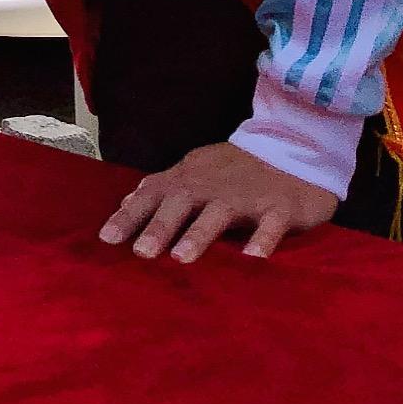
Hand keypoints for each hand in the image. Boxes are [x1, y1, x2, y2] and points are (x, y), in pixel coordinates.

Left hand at [99, 140, 337, 262]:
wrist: (296, 145)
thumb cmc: (237, 169)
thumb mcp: (196, 172)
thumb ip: (162, 189)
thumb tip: (124, 204)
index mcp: (190, 178)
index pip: (152, 196)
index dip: (129, 217)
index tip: (106, 240)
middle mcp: (213, 185)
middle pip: (181, 202)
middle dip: (159, 226)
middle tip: (141, 253)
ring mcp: (248, 195)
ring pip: (220, 213)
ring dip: (199, 234)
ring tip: (182, 258)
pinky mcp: (281, 206)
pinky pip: (271, 224)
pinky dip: (263, 239)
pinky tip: (253, 258)